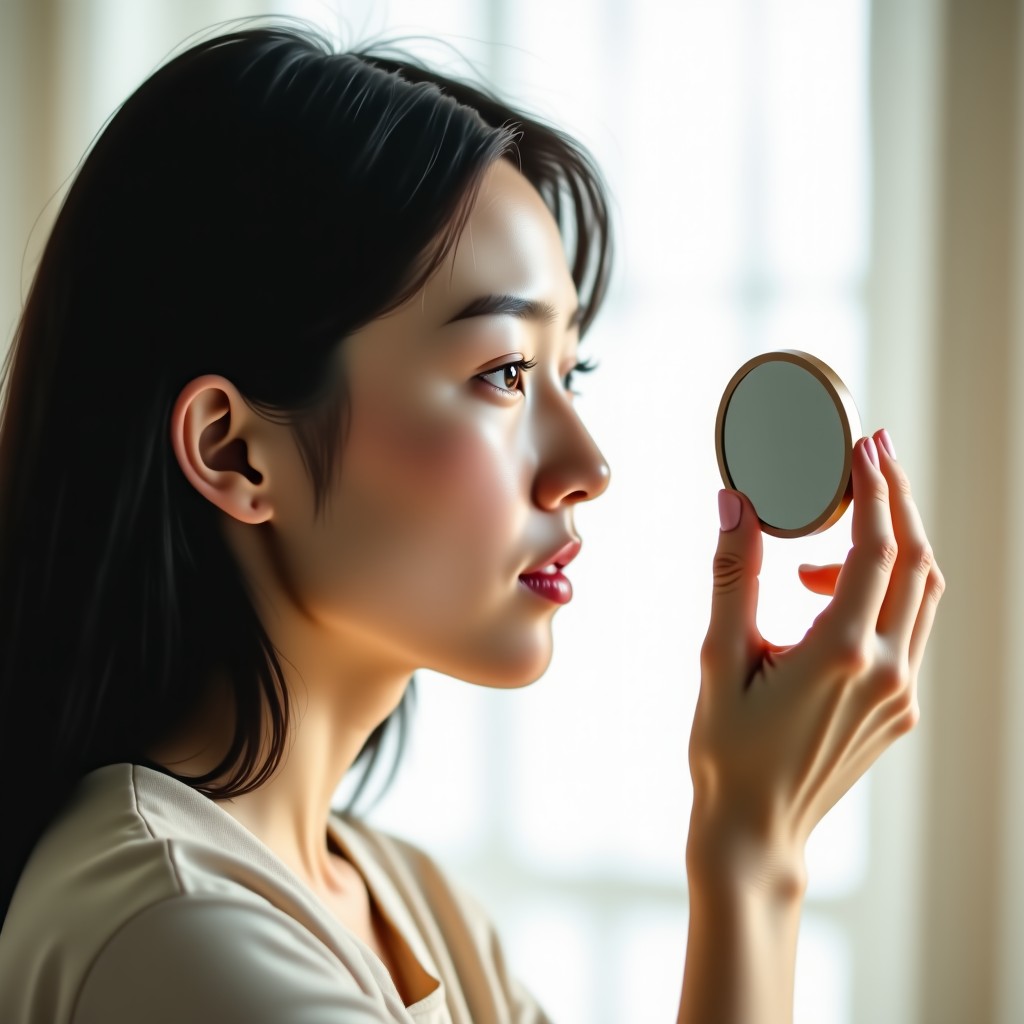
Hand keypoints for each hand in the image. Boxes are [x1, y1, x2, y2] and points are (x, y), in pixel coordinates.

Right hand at [688, 428, 944, 889]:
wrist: (756, 828)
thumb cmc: (727, 748)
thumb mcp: (720, 657)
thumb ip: (734, 575)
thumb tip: (735, 501)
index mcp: (841, 655)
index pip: (878, 550)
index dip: (876, 490)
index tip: (865, 445)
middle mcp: (887, 672)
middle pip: (917, 562)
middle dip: (898, 501)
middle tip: (872, 455)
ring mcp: (902, 694)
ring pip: (920, 595)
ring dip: (890, 548)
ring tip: (830, 535)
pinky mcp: (901, 710)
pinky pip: (906, 631)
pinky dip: (880, 594)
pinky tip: (823, 596)